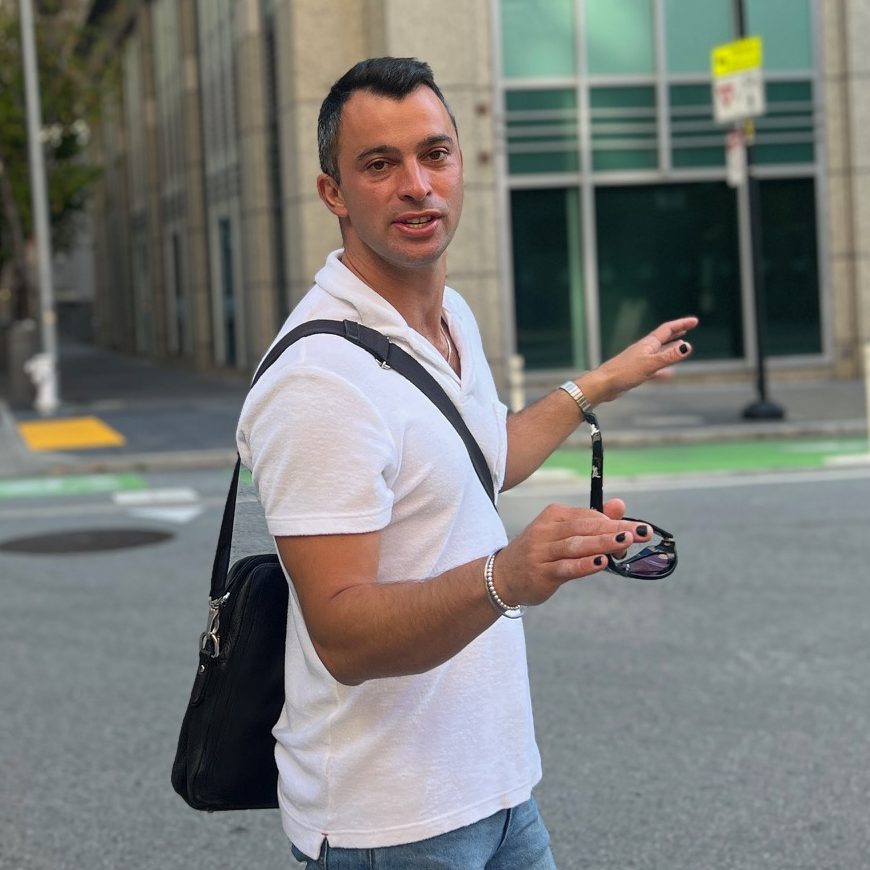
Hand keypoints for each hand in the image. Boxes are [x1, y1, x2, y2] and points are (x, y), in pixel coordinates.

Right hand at [492, 501, 650, 606]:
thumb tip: (620, 504)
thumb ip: (592, 520)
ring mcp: (542, 552)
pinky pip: (566, 567)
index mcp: (554, 516)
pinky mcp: (541, 573)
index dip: (613, 522)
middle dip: (615, 529)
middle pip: (585, 528)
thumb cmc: (541, 553)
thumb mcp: (564, 533)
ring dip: (602, 543)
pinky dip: (584, 564)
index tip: (637, 528)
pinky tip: (601, 562)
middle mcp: (546, 530)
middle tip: (641, 532)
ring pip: (577, 545)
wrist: (503, 576)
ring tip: (625, 542)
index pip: (588, 516)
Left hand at [586, 316, 698, 404]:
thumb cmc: (623, 373)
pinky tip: (669, 375)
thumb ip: (668, 356)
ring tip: (682, 348)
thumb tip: (687, 346)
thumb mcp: (650, 364)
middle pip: (663, 338)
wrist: (603, 385)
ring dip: (671, 350)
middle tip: (688, 327)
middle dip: (677, 332)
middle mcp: (644, 350)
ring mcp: (640, 361)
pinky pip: (654, 370)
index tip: (694, 321)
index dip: (681, 324)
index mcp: (648, 344)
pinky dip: (663, 370)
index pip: (667, 330)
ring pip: (659, 353)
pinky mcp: (636, 373)